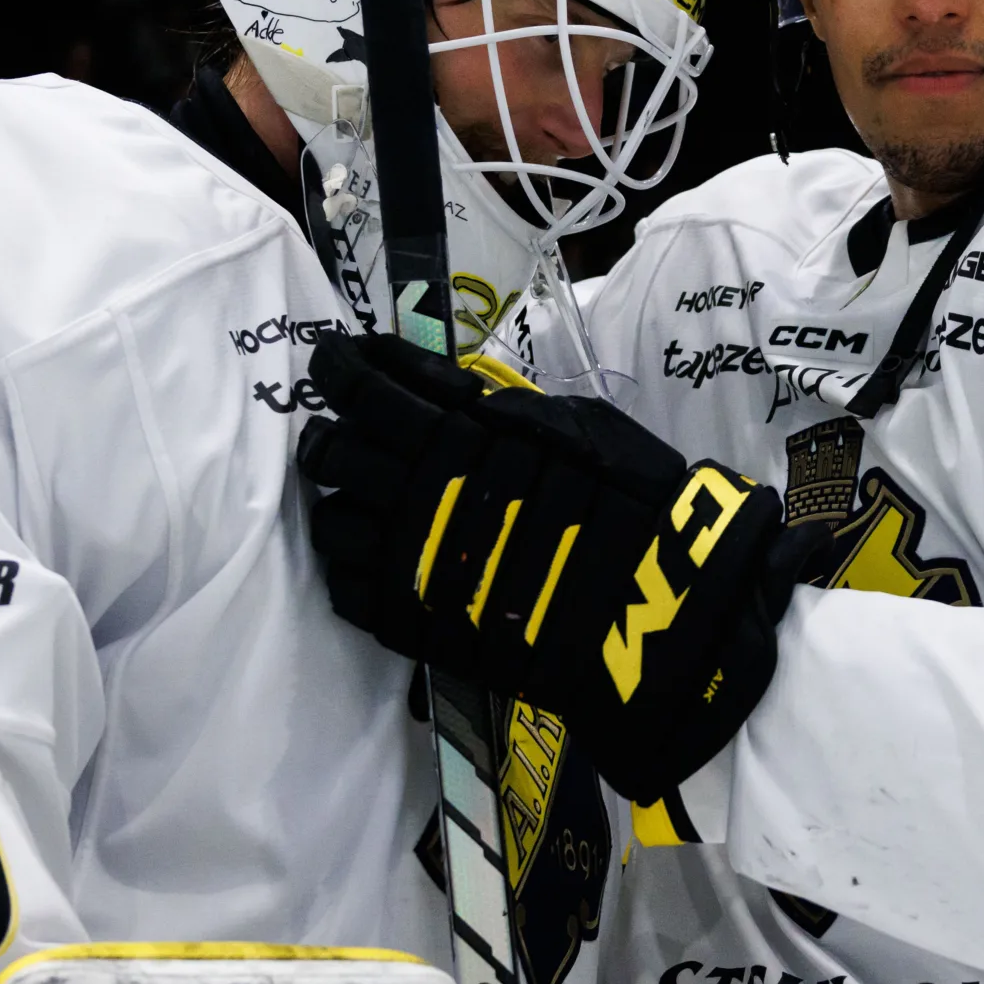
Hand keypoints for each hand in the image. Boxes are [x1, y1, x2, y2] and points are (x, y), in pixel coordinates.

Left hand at [296, 333, 817, 799]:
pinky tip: (378, 560)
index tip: (333, 360)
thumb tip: (443, 392)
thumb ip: (496, 410)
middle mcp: (418, 491)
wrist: (656, 605)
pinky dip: (352, 568)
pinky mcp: (410, 622)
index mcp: (457, 431)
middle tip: (341, 436)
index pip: (364, 386)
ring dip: (338, 506)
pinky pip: (346, 589)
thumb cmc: (631, 500)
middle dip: (327, 437)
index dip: (338, 368)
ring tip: (365, 506)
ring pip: (328, 523)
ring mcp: (409, 561)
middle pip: (332, 452)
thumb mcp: (571, 424)